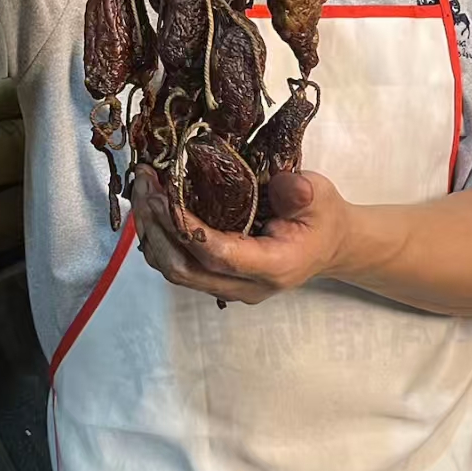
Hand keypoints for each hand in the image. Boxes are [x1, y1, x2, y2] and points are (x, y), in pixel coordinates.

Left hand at [130, 168, 352, 304]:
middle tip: (145, 185)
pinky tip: (153, 203)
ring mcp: (227, 286)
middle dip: (157, 227)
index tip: (165, 197)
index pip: (221, 258)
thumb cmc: (322, 218)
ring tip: (143, 189)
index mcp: (273, 266)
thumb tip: (285, 184)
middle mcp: (245, 285)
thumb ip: (300, 192)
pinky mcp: (215, 277)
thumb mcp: (319, 195)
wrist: (328, 244)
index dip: (189, 231)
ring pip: (174, 269)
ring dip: (152, 230)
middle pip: (185, 269)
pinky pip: (177, 262)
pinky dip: (159, 235)